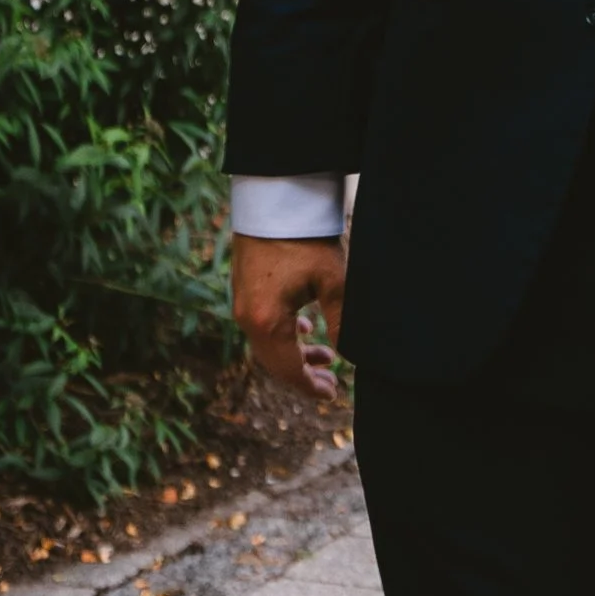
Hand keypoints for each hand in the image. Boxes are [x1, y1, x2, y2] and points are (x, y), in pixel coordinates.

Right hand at [232, 232, 347, 395]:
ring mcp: (242, 303)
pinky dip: (284, 334)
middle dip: (303, 375)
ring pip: (268, 343)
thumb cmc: (305, 238)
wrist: (274, 200)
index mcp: (266, 320)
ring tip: (325, 355)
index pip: (287, 369)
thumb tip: (352, 354)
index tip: (332, 395)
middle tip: (331, 382)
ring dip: (295, 353)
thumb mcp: (333, 281)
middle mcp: (247, 317)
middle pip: (274, 361)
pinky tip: (304, 328)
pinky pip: (262, 324)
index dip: (309, 387)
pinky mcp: (245, 288)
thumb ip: (343, 321)